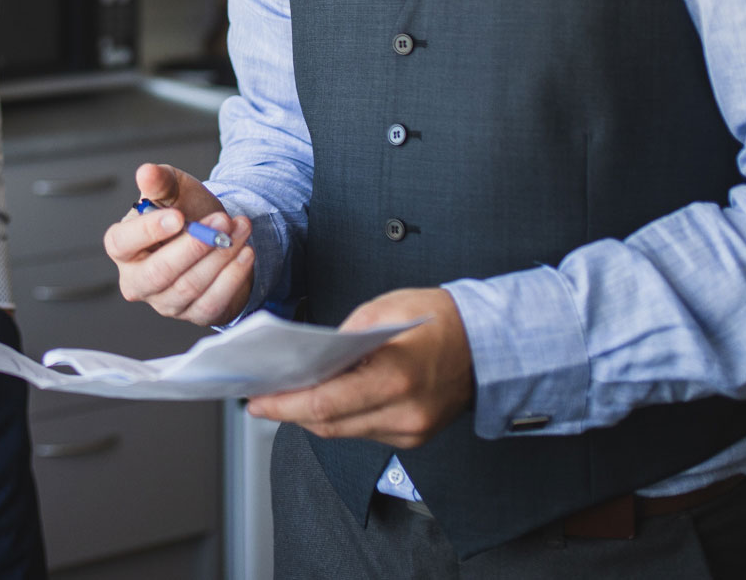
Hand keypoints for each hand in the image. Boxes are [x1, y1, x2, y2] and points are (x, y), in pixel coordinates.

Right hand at [104, 163, 253, 326]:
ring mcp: (165, 302)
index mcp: (124, 247)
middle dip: (195, 246)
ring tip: (240, 229)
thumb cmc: (186, 213)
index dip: (148, 231)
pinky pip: (212, 302)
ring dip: (220, 256)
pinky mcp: (194, 313)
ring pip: (189, 286)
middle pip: (158, 272)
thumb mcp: (174, 190)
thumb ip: (160, 181)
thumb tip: (146, 172)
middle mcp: (138, 280)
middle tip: (221, 221)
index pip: (122, 243)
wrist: (215, 235)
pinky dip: (233, 276)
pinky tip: (245, 253)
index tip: (178, 216)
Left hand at [245, 287, 472, 447]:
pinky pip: (363, 431)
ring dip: (313, 416)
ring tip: (286, 396)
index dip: (284, 405)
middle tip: (262, 398)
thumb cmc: (440, 319)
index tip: (256, 400)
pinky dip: (340, 417)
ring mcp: (410, 430)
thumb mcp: (385, 308)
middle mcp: (403, 413)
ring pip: (344, 432)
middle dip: (290, 412)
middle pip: (329, 425)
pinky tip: (324, 400)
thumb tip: (307, 358)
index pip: (325, 404)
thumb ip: (343, 336)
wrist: (489, 344)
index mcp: (395, 378)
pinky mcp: (413, 437)